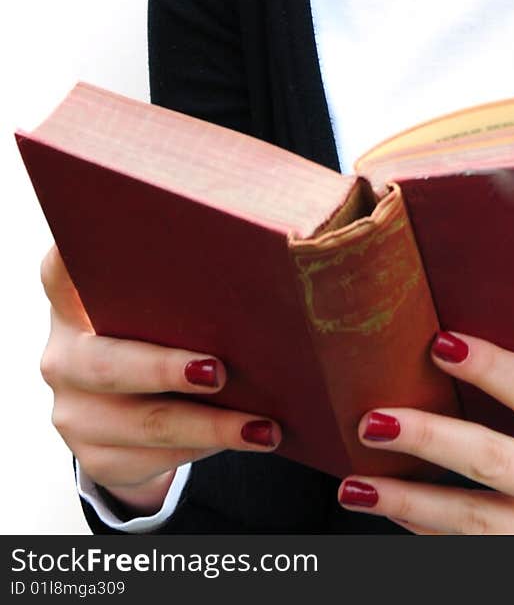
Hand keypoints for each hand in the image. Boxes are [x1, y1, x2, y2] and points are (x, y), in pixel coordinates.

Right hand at [39, 244, 281, 513]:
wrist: (129, 415)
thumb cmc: (156, 334)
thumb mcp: (154, 303)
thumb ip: (172, 279)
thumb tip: (247, 248)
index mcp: (73, 300)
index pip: (59, 271)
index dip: (74, 260)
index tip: (120, 248)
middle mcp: (63, 357)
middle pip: (106, 364)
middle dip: (165, 369)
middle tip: (219, 371)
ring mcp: (75, 412)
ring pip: (144, 422)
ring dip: (210, 425)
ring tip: (261, 426)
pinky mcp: (98, 458)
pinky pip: (156, 458)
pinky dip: (206, 447)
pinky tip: (246, 438)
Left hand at [338, 331, 513, 534]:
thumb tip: (500, 317)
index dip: (490, 366)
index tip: (440, 340)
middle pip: (493, 467)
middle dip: (428, 443)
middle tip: (371, 420)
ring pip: (475, 528)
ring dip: (407, 507)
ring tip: (353, 488)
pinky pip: (481, 557)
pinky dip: (432, 539)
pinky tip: (394, 518)